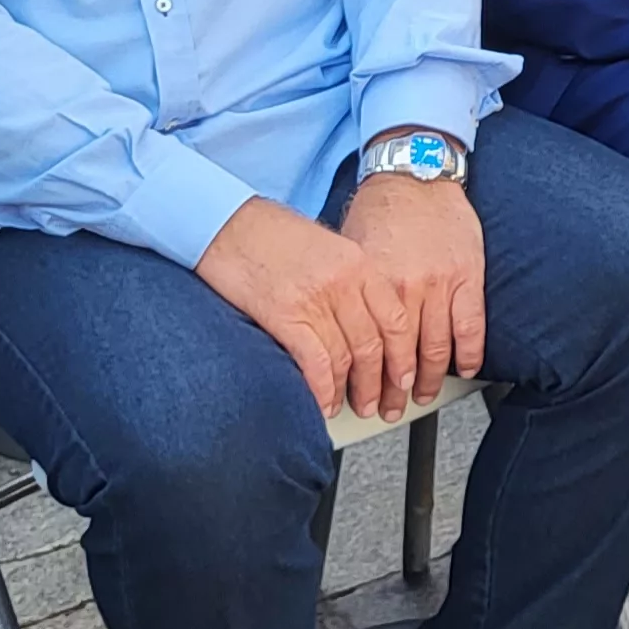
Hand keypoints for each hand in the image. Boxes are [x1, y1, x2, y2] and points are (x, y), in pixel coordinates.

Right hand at [194, 197, 405, 416]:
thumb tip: (362, 324)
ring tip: (349, 407)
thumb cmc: (270, 234)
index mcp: (359, 263)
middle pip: (374, 344)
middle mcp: (343, 282)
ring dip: (350, 391)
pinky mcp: (285, 316)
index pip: (395, 319)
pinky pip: (316, 363)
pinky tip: (323, 403)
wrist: (226, 222)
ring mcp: (315, 299)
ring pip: (347, 358)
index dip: (402, 356)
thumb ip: (350, 282)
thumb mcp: (326, 248)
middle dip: (379, 383)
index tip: (403, 377)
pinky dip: (323, 390)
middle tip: (379, 403)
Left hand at [340, 163, 486, 420]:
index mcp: (373, 285)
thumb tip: (335, 336)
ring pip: (438, 349)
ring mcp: (441, 283)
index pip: (370, 348)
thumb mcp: (351, 254)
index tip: (361, 397)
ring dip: (431, 381)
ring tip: (422, 397)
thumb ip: (351, 296)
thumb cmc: (380, 210)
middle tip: (388, 409)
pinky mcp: (469, 275)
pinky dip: (470, 353)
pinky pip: (472, 326)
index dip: (365, 380)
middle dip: (394, 390)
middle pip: (402, 357)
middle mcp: (406, 288)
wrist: (416, 174)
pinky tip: (464, 370)